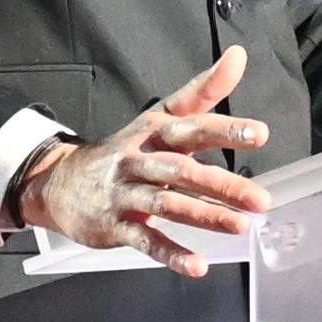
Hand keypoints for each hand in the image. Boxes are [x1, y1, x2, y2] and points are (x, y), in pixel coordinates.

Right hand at [8, 47, 270, 271]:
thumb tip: (239, 55)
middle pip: (182, 171)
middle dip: (222, 184)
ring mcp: (125, 194)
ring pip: (166, 205)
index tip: (260, 133)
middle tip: (260, 199)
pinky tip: (197, 266)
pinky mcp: (116, 225)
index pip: (192, 126)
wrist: (61, 183)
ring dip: (204, 217)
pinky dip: (171, 254)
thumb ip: (203, 91)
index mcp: (155, 132)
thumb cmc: (125, 150)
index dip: (224, 129)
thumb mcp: (160, 116)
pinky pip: (145, 241)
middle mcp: (139, 160)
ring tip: (239, 227)